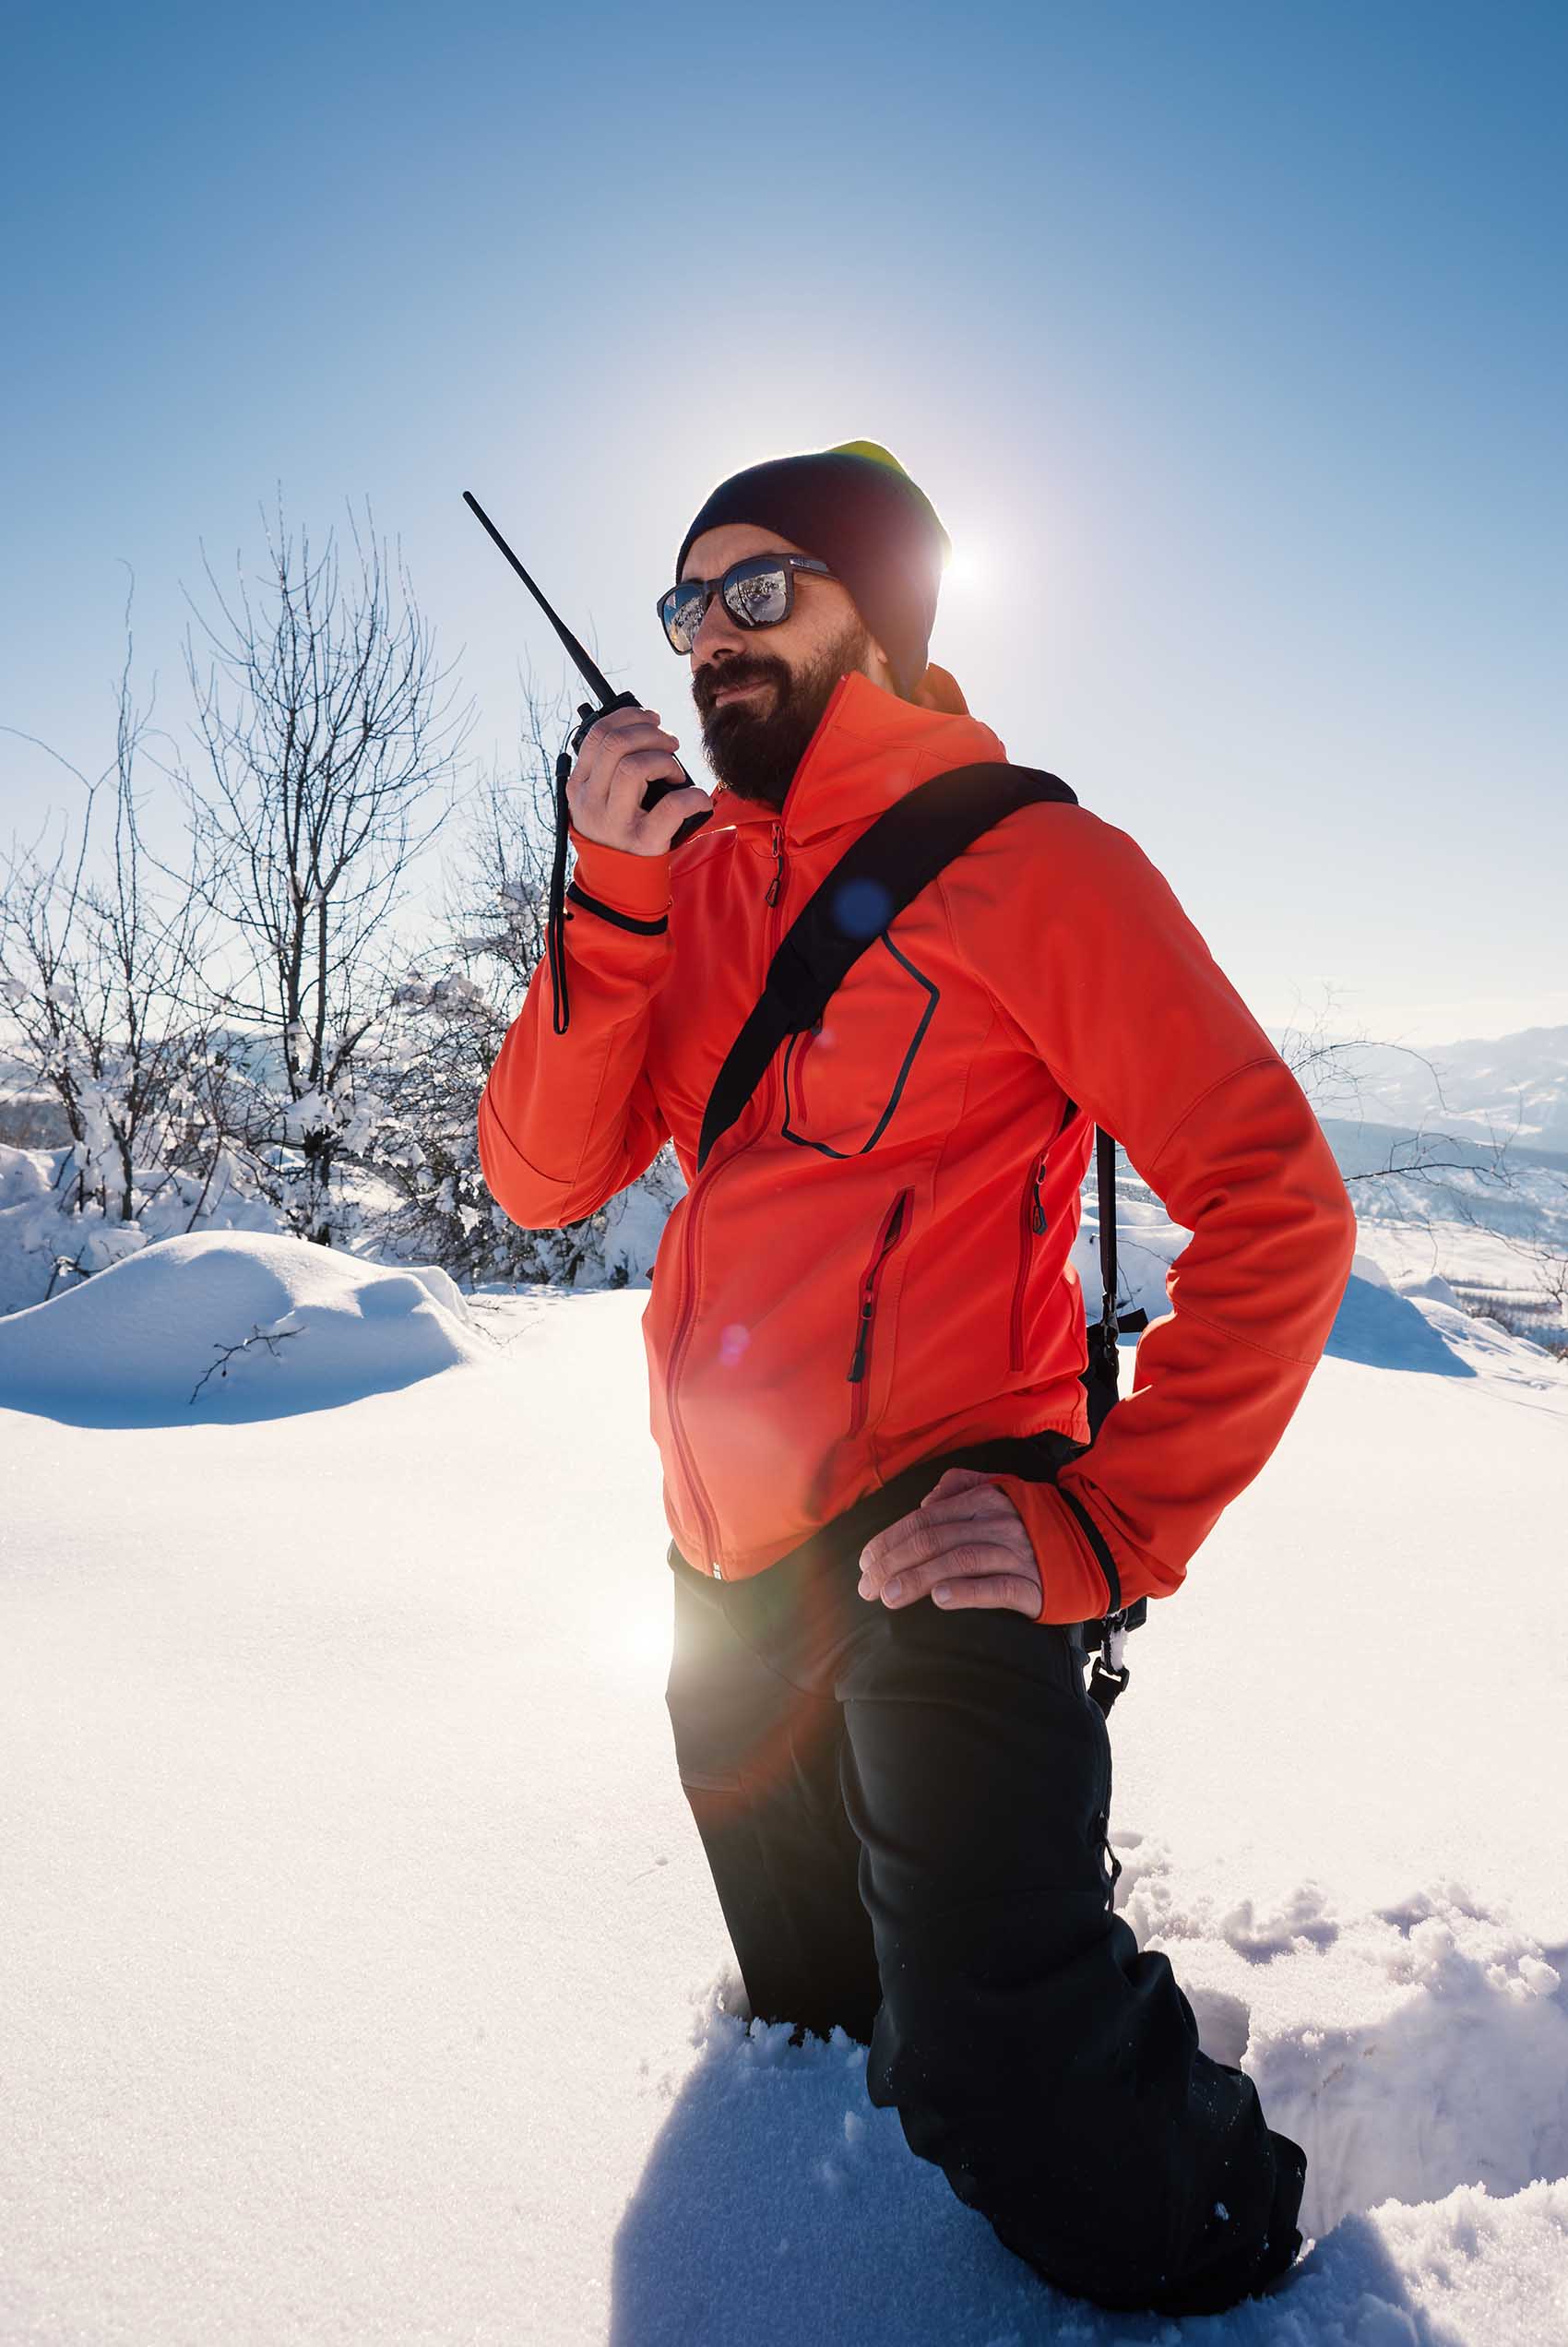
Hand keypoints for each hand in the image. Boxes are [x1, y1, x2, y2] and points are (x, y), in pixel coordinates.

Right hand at [566, 704, 712, 856]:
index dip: (629, 717)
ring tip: (675, 773)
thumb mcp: (599, 799)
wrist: (618, 882)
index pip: (599, 734)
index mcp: (580, 785)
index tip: (651, 718)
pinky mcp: (643, 841)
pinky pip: (671, 807)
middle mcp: (592, 802)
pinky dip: (691, 796)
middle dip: (651, 733)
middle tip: (671, 743)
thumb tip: (644, 728)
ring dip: (664, 760)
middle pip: (617, 744)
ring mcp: (615, 822)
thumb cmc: (616, 831)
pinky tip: (696, 798)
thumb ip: (609, 768)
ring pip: (635, 767)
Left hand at [858, 1467, 1041, 1616]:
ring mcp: (1015, 1553)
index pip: (923, 1519)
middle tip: (866, 1588)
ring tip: (889, 1597)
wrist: (1095, 1542)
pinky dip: (965, 1592)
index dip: (889, 1541)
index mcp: (982, 1500)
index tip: (864, 1563)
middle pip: (932, 1540)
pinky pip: (996, 1587)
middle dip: (892, 1564)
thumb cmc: (1037, 1521)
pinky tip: (939, 1599)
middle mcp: (995, 1522)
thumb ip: (961, 1487)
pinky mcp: (1034, 1584)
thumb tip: (925, 1501)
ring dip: (917, 1579)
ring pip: (956, 1561)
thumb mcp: (1001, 1491)